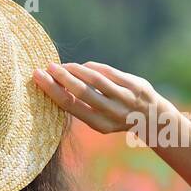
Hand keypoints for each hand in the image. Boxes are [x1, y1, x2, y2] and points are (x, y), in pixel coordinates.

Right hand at [33, 61, 172, 144]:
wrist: (152, 117)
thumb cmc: (116, 117)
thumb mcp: (100, 120)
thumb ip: (82, 106)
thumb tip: (55, 85)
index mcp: (100, 124)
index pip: (71, 105)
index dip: (52, 91)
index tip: (38, 78)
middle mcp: (113, 112)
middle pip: (80, 91)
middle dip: (60, 78)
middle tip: (45, 68)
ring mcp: (126, 98)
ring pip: (95, 79)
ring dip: (74, 70)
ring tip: (61, 66)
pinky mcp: (135, 84)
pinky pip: (108, 72)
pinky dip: (91, 68)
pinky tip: (81, 66)